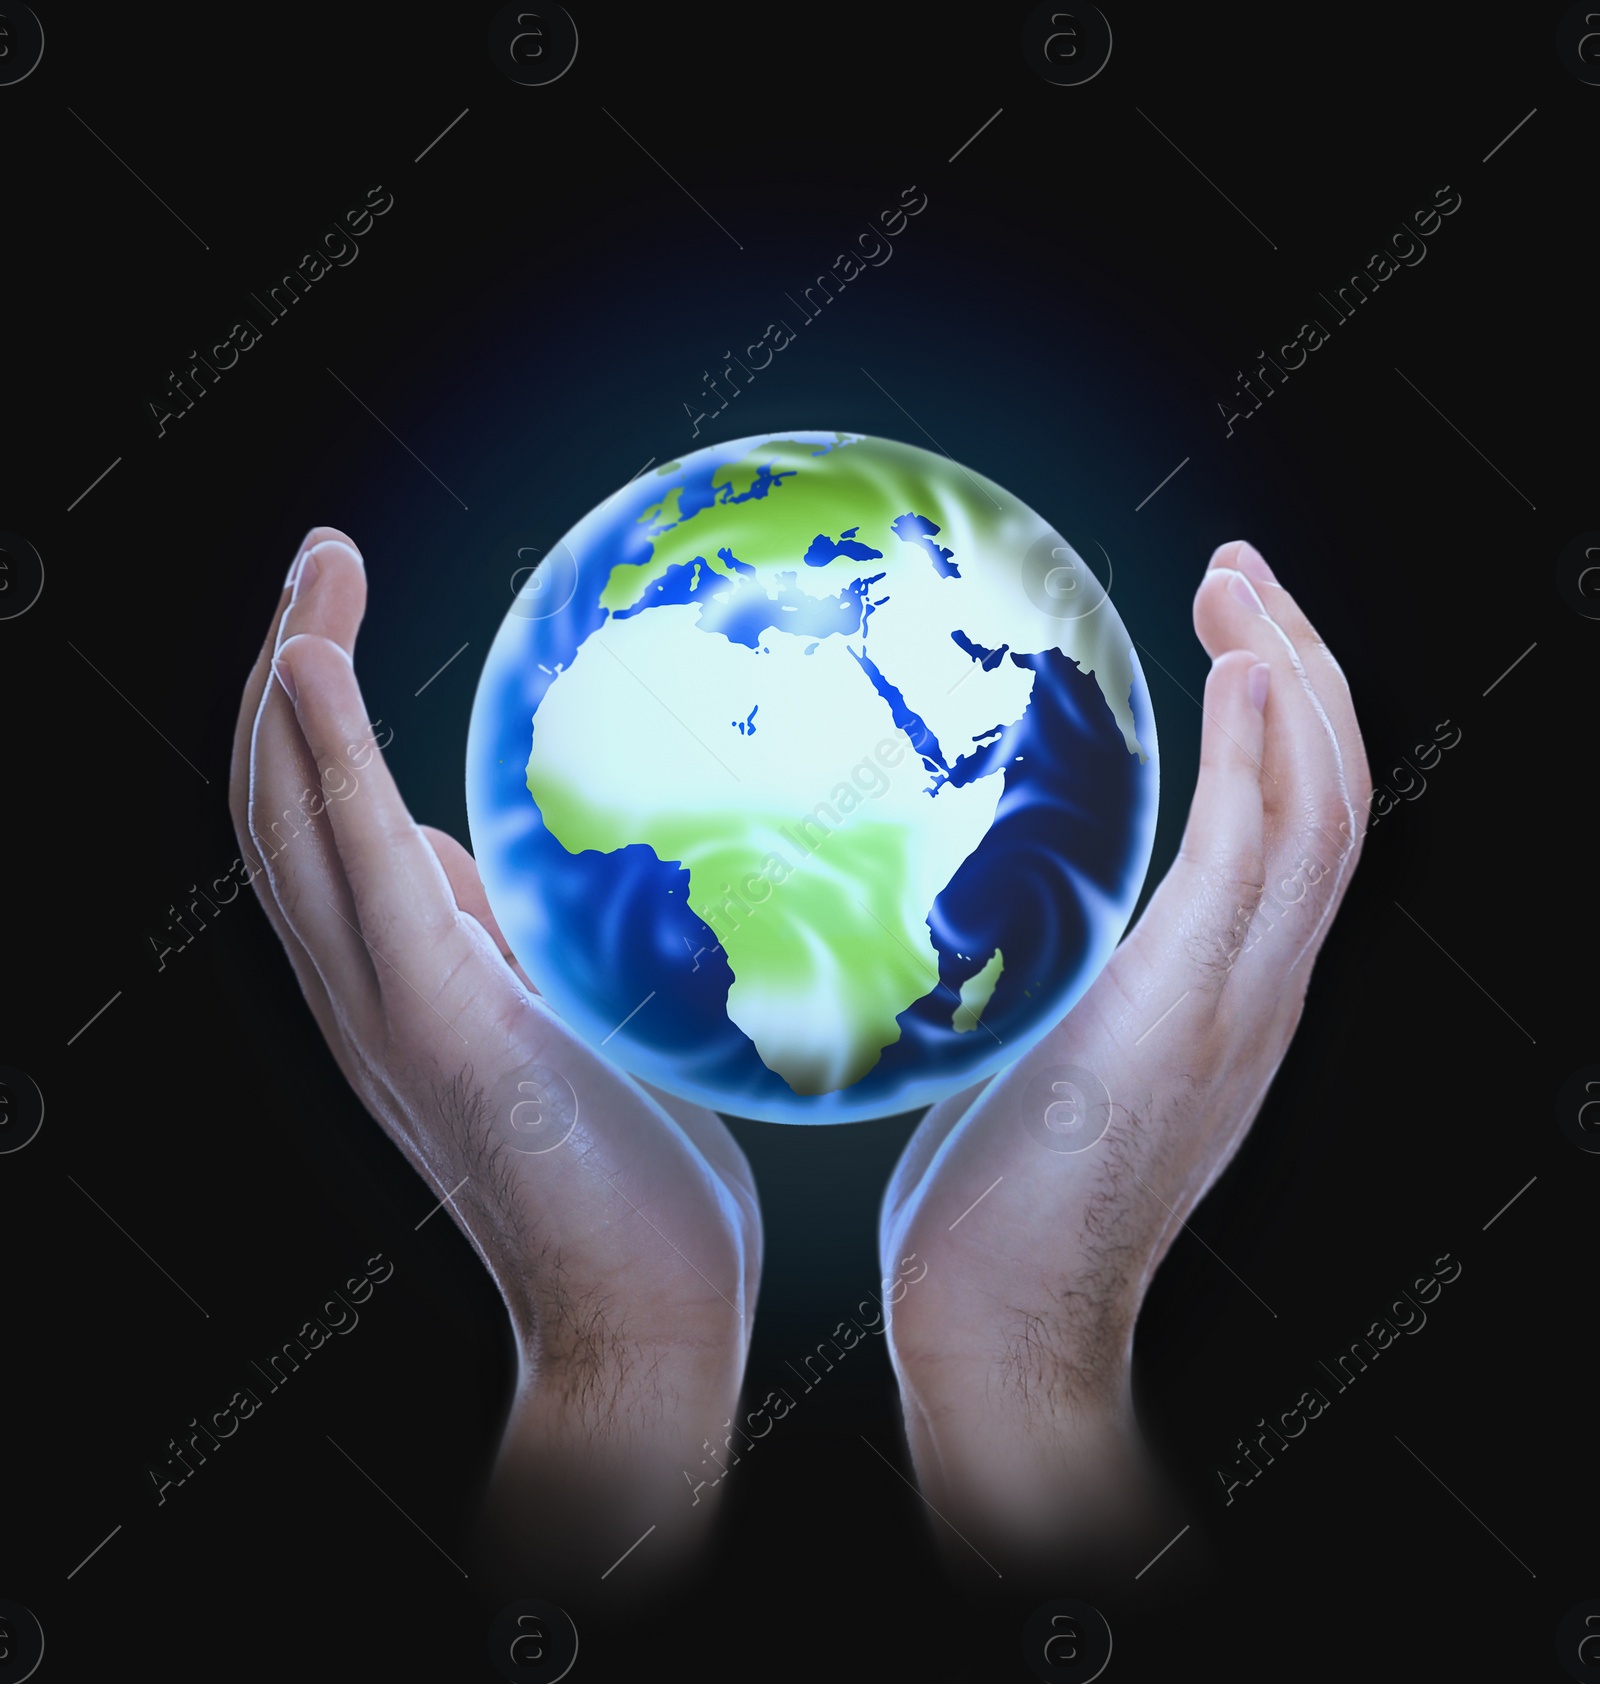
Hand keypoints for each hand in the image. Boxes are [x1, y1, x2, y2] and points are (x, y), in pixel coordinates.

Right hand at [229, 530, 761, 1578]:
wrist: (639, 1312)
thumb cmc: (632, 1174)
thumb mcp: (566, 1023)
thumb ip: (510, 945)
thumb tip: (497, 866)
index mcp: (401, 979)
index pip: (318, 822)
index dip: (311, 715)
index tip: (334, 612)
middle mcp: (363, 987)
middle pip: (276, 802)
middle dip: (282, 668)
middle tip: (314, 561)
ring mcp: (385, 1005)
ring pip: (288, 818)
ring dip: (286, 684)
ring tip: (309, 579)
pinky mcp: (435, 1020)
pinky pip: (360, 863)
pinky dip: (326, 757)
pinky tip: (310, 664)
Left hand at [877, 541, 1369, 1568]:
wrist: (1007, 1325)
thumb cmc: (990, 1201)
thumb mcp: (1033, 1049)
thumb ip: (1042, 966)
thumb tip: (960, 887)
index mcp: (1223, 987)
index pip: (1292, 820)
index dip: (1281, 714)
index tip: (1232, 623)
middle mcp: (1256, 984)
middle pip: (1332, 791)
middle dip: (1302, 663)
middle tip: (1243, 572)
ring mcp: (1237, 1001)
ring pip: (1322, 807)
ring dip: (1295, 678)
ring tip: (1242, 586)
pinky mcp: (1190, 1015)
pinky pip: (1256, 860)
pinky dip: (1262, 758)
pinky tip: (1240, 672)